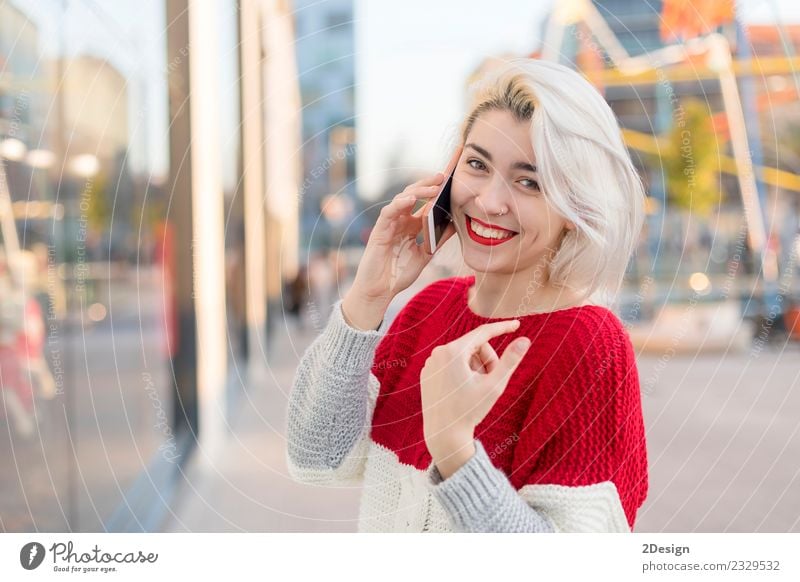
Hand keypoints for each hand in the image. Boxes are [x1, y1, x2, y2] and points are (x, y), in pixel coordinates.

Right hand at [347, 149, 460, 305]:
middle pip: (414, 195)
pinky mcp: (379, 230)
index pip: (424, 202)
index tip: (451, 179)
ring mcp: (389, 224)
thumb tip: (455, 224)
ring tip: (433, 186)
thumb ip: (438, 239)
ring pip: (402, 199)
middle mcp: (400, 220)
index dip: (436, 190)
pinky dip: (399, 204)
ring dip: (418, 191)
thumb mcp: (426, 255)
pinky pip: (389, 212)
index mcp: (410, 225)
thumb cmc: (399, 274)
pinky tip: (411, 200)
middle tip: (444, 175)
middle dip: (429, 184)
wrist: (380, 291)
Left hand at [420, 320, 531, 477]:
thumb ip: (510, 360)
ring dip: (475, 368)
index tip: (517, 325)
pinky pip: (450, 365)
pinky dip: (462, 373)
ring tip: (475, 389)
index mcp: (453, 352)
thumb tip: (525, 340)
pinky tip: (461, 392)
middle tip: (491, 381)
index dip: (502, 329)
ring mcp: (430, 363)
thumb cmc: (470, 410)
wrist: (444, 434)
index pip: (483, 333)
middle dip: (487, 360)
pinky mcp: (427, 373)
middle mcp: (438, 353)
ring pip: (463, 356)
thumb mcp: (494, 385)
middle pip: (474, 346)